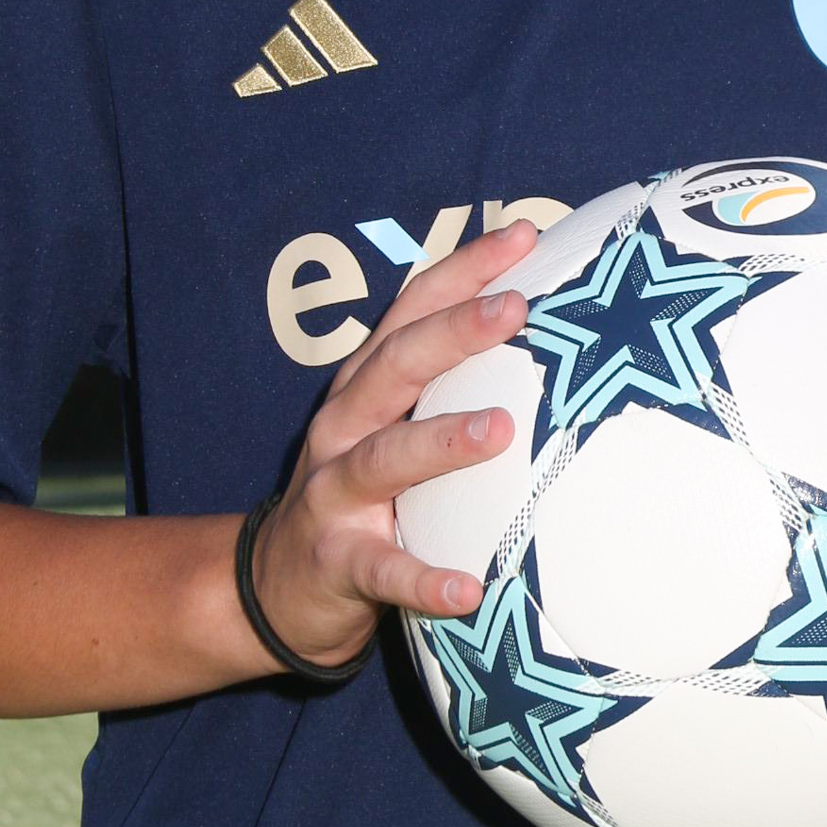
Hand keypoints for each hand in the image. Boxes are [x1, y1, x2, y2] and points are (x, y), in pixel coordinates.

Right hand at [243, 219, 537, 669]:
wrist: (276, 586)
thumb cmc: (363, 495)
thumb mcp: (393, 428)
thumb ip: (446, 388)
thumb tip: (549, 340)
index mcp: (365, 386)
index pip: (413, 311)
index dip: (464, 270)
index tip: (524, 236)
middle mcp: (344, 426)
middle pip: (396, 366)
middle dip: (454, 333)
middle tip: (516, 308)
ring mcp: (334, 493)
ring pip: (386, 458)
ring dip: (441, 442)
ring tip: (500, 430)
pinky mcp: (337, 562)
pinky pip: (383, 570)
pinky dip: (423, 579)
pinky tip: (468, 589)